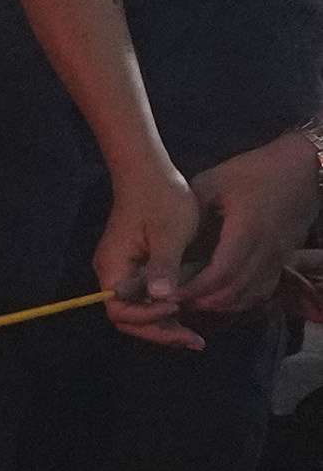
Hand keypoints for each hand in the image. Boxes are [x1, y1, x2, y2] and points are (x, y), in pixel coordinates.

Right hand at [100, 155, 207, 346]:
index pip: (121, 310)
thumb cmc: (161, 199)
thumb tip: (163, 298)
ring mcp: (121, 272)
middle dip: (159, 332)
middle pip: (127, 318)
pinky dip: (163, 310)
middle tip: (194, 342)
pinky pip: (143, 298)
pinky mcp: (133, 268)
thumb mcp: (170, 233)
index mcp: (113, 268)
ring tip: (194, 337)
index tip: (179, 310)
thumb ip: (164, 267)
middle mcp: (111, 275)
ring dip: (163, 326)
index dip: (149, 318)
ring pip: (136, 311)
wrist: (149, 174)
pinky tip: (186, 314)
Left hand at [180, 131, 321, 319]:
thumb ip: (192, 210)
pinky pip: (265, 289)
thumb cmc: (256, 170)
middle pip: (234, 292)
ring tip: (195, 301)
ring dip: (222, 304)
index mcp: (246, 231)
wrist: (302, 166)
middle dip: (203, 302)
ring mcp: (279, 256)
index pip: (218, 275)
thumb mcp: (214, 181)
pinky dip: (242, 299)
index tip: (169, 293)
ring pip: (251, 295)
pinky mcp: (284, 257)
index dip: (193, 290)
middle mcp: (266, 250)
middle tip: (176, 301)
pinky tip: (222, 297)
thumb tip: (168, 237)